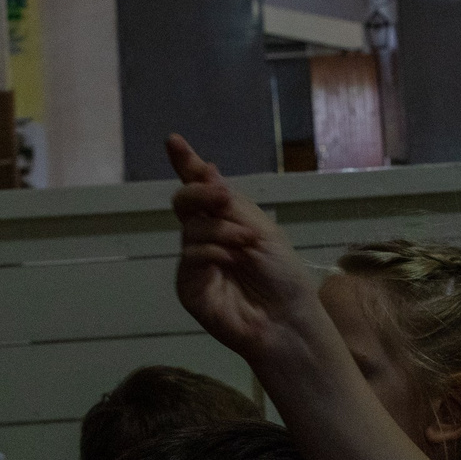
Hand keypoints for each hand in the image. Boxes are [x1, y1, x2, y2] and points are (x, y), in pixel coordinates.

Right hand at [166, 135, 322, 364]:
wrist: (287, 318)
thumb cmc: (283, 275)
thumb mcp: (262, 229)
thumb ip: (230, 204)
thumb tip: (206, 167)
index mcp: (226, 221)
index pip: (200, 189)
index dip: (186, 164)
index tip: (173, 141)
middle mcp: (206, 239)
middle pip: (185, 202)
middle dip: (200, 191)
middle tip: (222, 196)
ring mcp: (194, 264)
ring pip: (191, 228)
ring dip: (221, 230)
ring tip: (246, 244)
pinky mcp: (188, 287)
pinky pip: (191, 255)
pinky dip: (212, 251)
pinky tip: (231, 260)